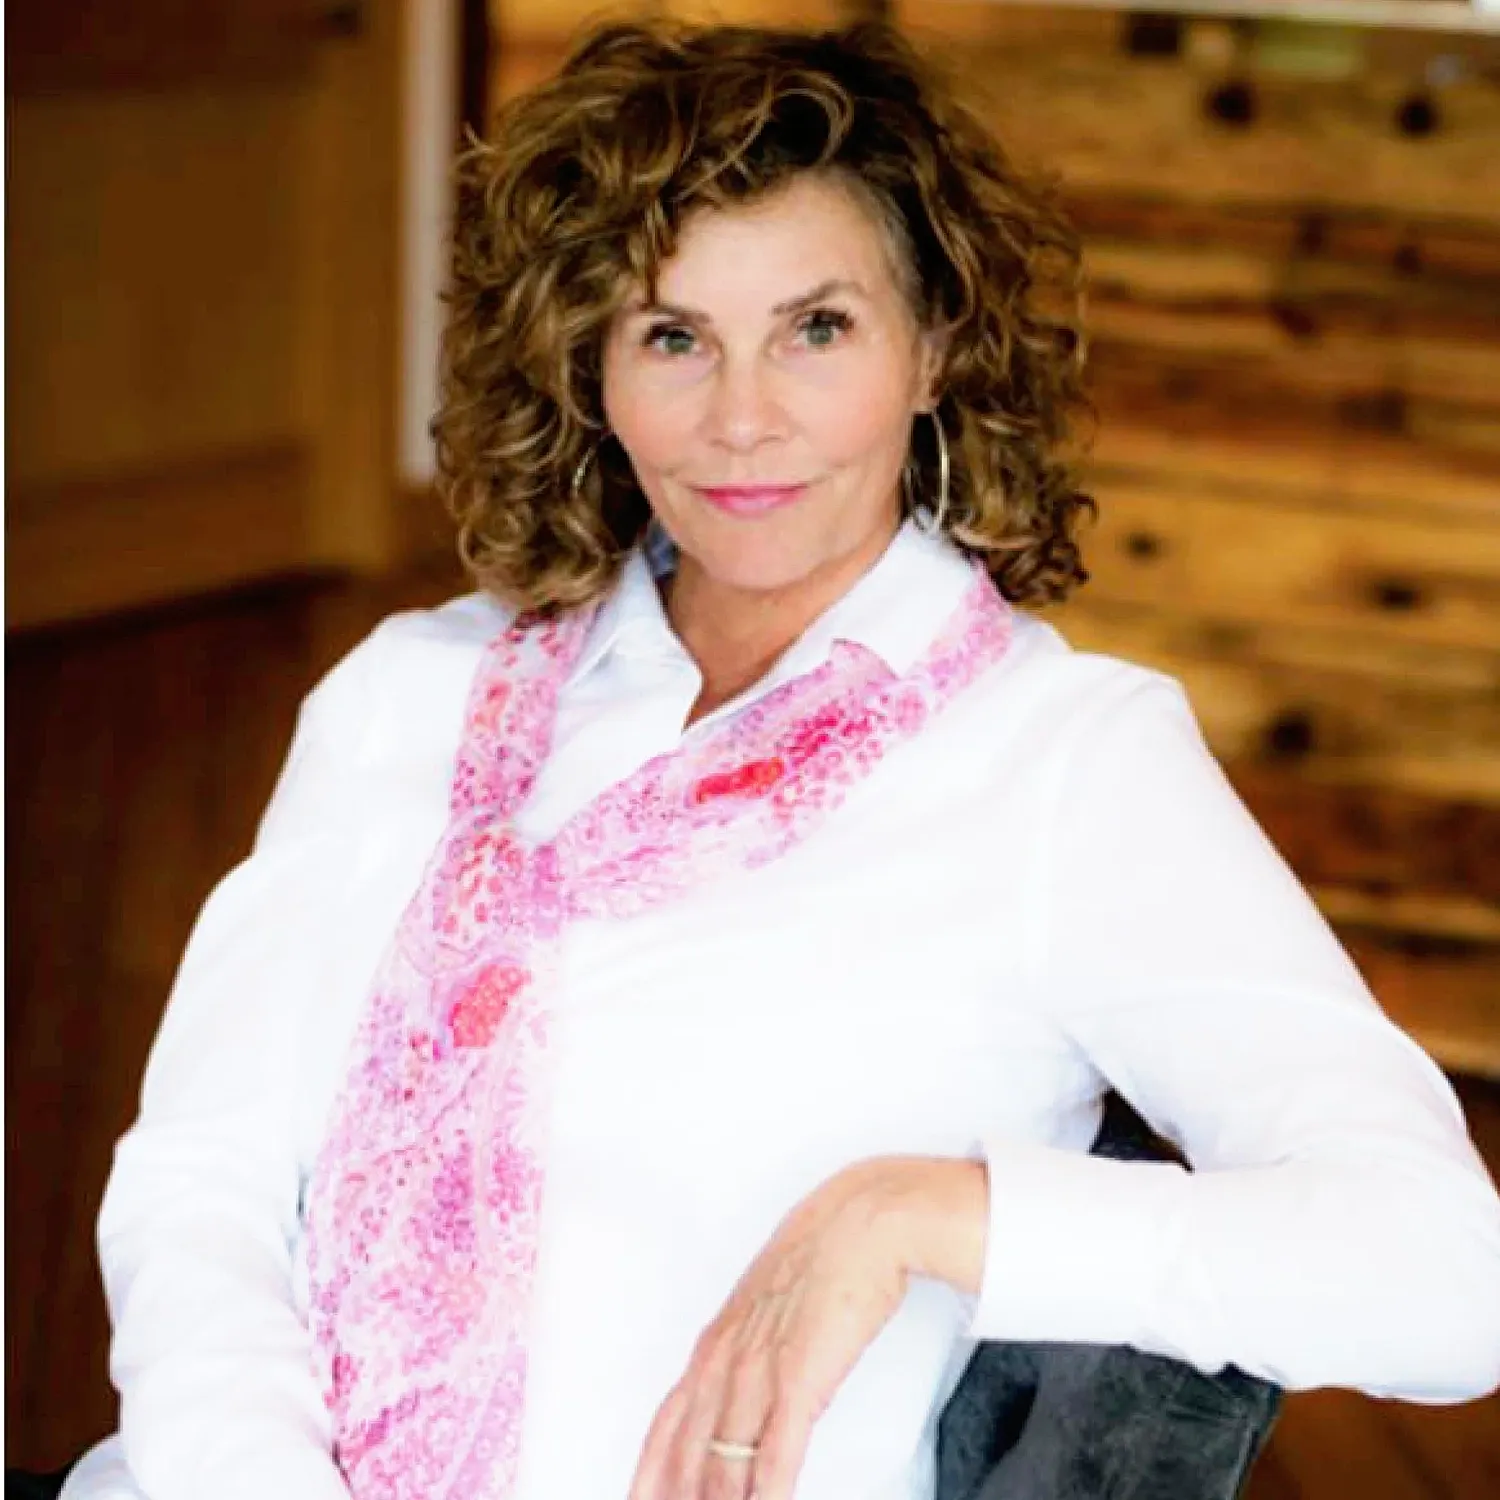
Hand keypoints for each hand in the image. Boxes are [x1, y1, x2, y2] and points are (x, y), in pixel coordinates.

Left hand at [627, 1156, 984, 1499]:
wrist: (866, 1220)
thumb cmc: (827, 1251)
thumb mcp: (771, 1297)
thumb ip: (752, 1339)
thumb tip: (748, 1372)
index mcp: (719, 1339)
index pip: (667, 1421)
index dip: (650, 1469)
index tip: (638, 1498)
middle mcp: (728, 1357)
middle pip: (685, 1450)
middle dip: (674, 1495)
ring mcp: (760, 1369)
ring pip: (721, 1460)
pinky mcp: (800, 1376)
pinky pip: (774, 1452)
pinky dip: (766, 1493)